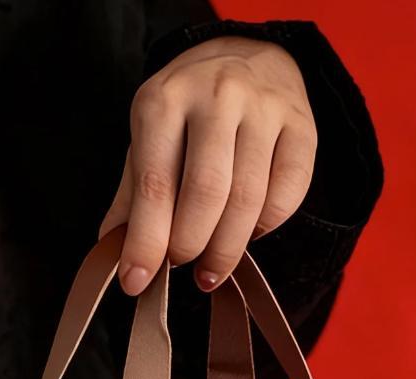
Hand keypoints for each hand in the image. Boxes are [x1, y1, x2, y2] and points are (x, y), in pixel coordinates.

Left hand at [100, 36, 316, 294]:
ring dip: (227, 249)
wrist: (252, 58)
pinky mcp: (302, 127)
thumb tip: (113, 251)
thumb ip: (133, 193)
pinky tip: (249, 231)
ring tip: (212, 269)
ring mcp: (264, 108)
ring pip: (249, 199)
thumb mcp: (151, 137)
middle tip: (184, 266)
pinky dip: (265, 227)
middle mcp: (217, 95)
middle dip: (191, 245)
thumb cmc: (192, 110)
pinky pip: (288, 194)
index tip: (136, 282)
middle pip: (207, 193)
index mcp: (165, 99)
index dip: (147, 242)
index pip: (155, 184)